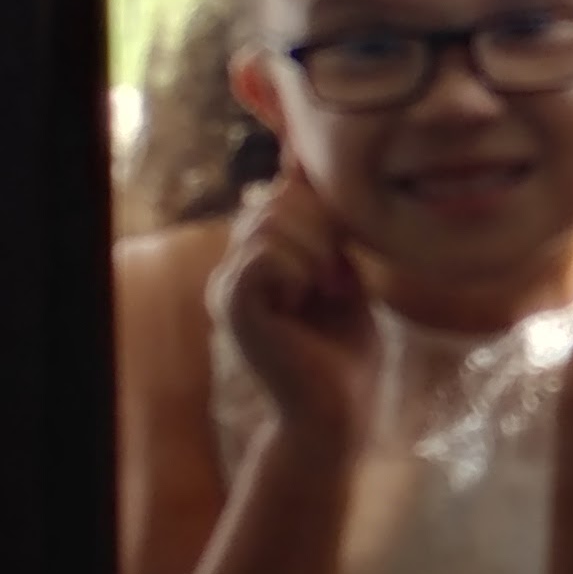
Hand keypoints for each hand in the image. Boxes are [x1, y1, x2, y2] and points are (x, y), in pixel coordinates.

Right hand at [212, 166, 376, 442]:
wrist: (338, 409)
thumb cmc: (346, 348)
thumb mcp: (344, 272)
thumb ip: (328, 226)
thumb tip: (309, 164)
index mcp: (257, 258)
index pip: (281, 192)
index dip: (319, 206)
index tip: (342, 251)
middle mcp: (234, 267)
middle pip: (278, 198)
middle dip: (323, 228)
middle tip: (337, 277)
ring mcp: (227, 285)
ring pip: (272, 221)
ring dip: (316, 250)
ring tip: (326, 289)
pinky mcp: (232, 304)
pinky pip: (265, 254)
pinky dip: (299, 269)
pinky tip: (307, 299)